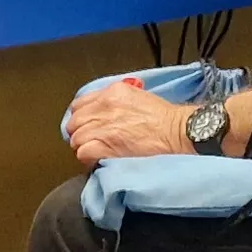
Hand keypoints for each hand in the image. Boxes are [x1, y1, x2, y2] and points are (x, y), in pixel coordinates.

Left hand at [67, 78, 201, 162]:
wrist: (177, 132)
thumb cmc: (165, 119)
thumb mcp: (139, 97)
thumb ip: (117, 101)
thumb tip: (105, 112)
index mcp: (113, 92)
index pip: (80, 104)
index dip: (82, 118)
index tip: (87, 125)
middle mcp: (104, 106)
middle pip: (74, 122)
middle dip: (80, 133)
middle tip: (91, 141)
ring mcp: (103, 126)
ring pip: (76, 139)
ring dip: (85, 147)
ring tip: (97, 152)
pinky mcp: (105, 145)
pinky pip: (83, 152)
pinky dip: (88, 159)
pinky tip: (98, 160)